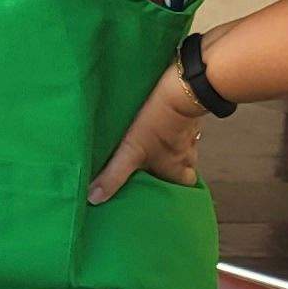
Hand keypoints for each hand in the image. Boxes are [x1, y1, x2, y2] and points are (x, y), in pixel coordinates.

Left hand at [88, 69, 207, 204]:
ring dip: (174, 150)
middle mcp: (189, 157)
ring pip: (186, 150)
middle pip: (186, 171)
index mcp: (178, 170)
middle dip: (174, 171)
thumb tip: (94, 198)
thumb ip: (115, 175)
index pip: (183, 189)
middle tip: (157, 169)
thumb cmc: (156, 123)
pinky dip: (175, 130)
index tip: (161, 191)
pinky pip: (185, 129)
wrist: (182, 89)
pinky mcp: (190, 118)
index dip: (174, 191)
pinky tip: (162, 125)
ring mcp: (192, 137)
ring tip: (156, 147)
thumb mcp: (131, 152)